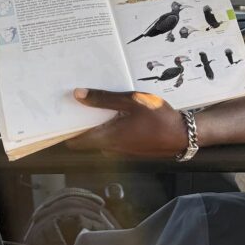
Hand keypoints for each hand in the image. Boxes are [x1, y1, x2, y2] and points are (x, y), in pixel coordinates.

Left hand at [66, 89, 187, 156]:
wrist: (183, 135)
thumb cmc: (159, 117)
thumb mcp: (132, 101)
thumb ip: (104, 98)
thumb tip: (77, 94)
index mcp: (108, 137)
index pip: (75, 141)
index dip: (66, 129)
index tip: (61, 113)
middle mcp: (110, 148)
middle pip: (86, 138)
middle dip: (80, 121)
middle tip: (77, 101)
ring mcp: (120, 150)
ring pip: (100, 137)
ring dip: (96, 122)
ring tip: (96, 102)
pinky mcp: (129, 148)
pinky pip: (112, 137)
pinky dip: (109, 126)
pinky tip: (115, 111)